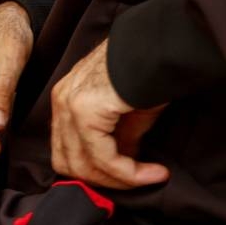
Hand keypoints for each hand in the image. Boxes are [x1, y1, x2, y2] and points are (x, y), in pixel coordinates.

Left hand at [50, 40, 168, 188]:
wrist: (164, 43)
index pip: (67, 151)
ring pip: (84, 165)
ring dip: (119, 180)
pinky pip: (102, 158)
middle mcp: (61, 102)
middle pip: (69, 163)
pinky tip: (152, 173)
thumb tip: (121, 166)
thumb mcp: (130, 111)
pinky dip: (127, 172)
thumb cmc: (150, 70)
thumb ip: (119, 139)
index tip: (128, 178)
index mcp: (66, 99)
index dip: (95, 172)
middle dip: (104, 180)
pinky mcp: (85, 112)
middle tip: (137, 181)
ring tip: (150, 177)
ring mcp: (69, 106)